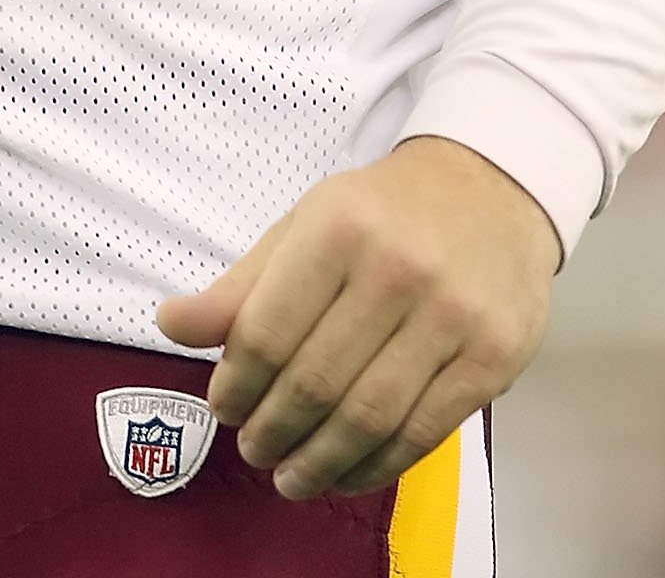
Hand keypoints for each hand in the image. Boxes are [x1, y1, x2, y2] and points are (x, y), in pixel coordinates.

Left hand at [153, 138, 558, 500]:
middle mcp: (398, 269)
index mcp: (339, 227)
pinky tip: (348, 472)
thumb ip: (242, 285)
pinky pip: (424, 433)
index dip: (236, 385)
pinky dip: (377, 466)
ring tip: (292, 476)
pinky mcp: (493, 358)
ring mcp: (453, 316)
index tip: (223, 409)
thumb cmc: (383, 211)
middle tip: (255, 451)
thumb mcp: (306, 224)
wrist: (490, 189)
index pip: (267, 331)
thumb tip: (171, 325)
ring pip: (369, 418)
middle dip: (273, 431)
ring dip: (319, 462)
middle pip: (316, 382)